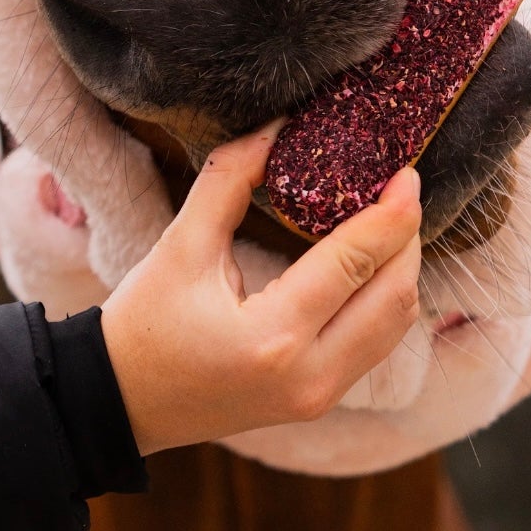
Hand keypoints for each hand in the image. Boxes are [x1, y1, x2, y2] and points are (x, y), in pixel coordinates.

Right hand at [100, 127, 421, 455]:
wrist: (122, 404)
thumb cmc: (144, 323)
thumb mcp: (180, 244)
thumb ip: (230, 179)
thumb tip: (279, 126)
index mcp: (272, 336)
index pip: (356, 262)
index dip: (391, 214)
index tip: (406, 173)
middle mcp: (308, 376)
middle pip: (394, 298)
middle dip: (408, 238)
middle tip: (404, 189)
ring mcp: (317, 397)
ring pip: (395, 327)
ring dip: (402, 270)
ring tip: (390, 221)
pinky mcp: (317, 402)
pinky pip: (376, 346)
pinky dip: (385, 301)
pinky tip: (371, 264)